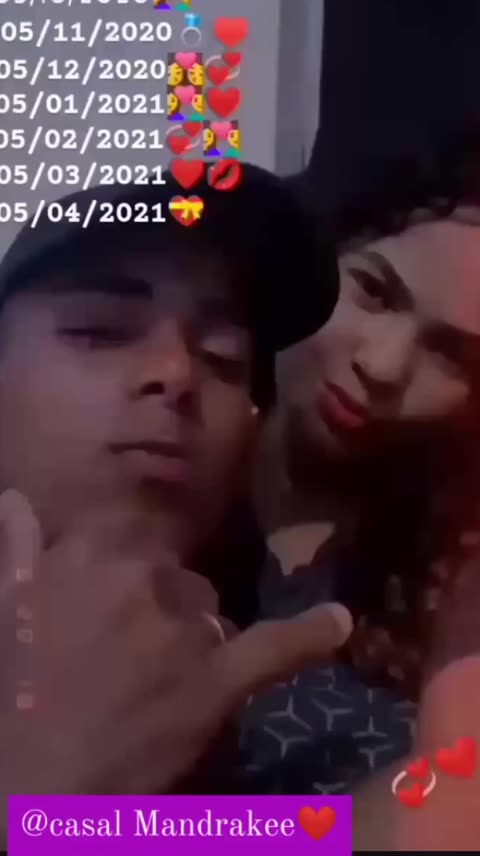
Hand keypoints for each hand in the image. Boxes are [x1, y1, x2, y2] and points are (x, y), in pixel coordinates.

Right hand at [0, 489, 352, 803]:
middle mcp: (143, 577)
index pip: (133, 538)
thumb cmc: (6, 693)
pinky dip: (308, 635)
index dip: (126, 575)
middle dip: (158, 609)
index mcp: (91, 552)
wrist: (22, 782)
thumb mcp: (1, 612)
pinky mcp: (211, 683)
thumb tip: (16, 502)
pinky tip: (338, 621)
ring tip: (154, 685)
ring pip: (207, 614)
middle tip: (123, 658)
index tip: (111, 604)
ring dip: (190, 638)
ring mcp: (182, 630)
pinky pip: (270, 648)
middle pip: (176, 580)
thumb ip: (15, 553)